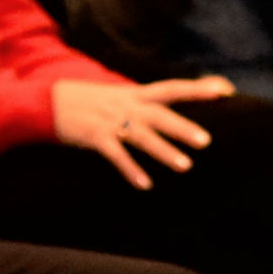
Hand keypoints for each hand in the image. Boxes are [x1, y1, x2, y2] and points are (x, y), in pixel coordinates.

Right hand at [51, 76, 232, 189]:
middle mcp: (126, 105)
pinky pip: (116, 155)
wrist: (48, 101)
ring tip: (184, 166)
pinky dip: (130, 170)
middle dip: (183, 127)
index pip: (172, 88)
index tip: (224, 91)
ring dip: (164, 151)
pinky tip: (144, 185)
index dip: (197, 89)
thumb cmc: (86, 101)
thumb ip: (139, 102)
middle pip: (161, 115)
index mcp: (133, 93)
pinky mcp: (95, 137)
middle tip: (206, 141)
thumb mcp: (115, 95)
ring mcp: (110, 121)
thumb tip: (163, 109)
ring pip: (142, 136)